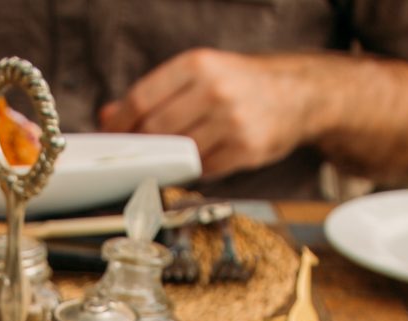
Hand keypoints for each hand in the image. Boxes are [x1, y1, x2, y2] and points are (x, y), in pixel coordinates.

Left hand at [99, 50, 316, 178]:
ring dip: (169, 158)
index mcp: (198, 65)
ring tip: (173, 153)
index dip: (120, 122)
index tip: (110, 135)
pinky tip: (201, 157)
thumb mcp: (200, 73)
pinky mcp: (247, 149)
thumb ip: (154, 93)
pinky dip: (195, 169)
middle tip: (140, 150)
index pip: (142, 99)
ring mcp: (233, 121)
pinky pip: (204, 169)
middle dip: (142, 143)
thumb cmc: (241, 84)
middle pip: (156, 129)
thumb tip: (108, 116)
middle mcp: (215, 90)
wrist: (298, 94)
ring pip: (179, 152)